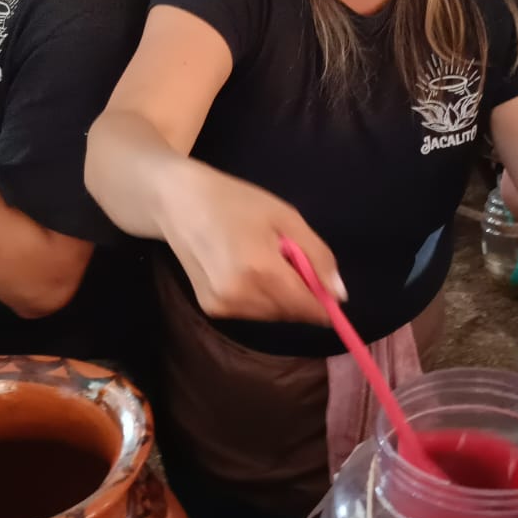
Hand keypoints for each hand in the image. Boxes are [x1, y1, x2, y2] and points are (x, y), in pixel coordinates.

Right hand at [158, 164, 343, 324]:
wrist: (177, 201)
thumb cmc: (235, 201)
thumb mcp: (286, 218)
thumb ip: (318, 257)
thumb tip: (339, 295)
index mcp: (259, 270)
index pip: (307, 307)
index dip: (323, 301)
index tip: (326, 285)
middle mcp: (238, 296)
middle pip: (291, 313)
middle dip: (300, 293)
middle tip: (285, 256)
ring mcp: (221, 306)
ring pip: (272, 315)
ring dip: (280, 296)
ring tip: (261, 259)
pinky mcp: (210, 309)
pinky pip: (252, 312)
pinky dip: (259, 296)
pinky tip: (244, 270)